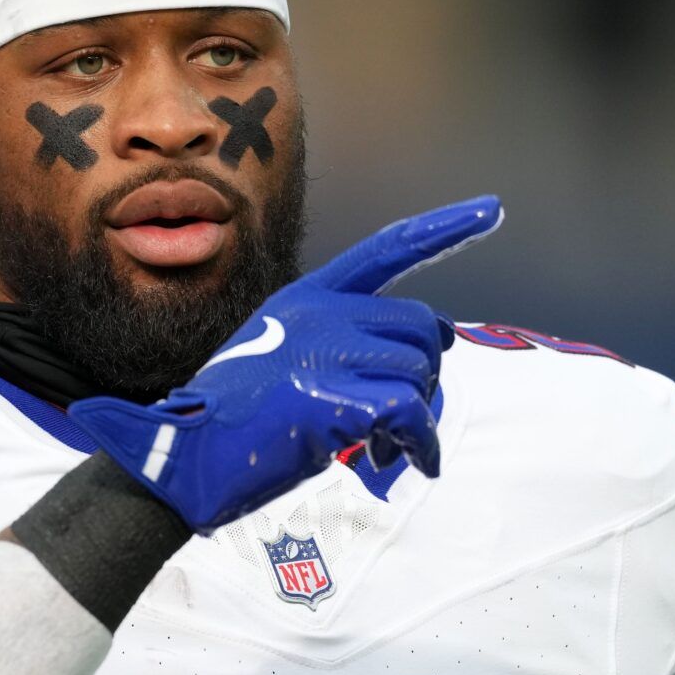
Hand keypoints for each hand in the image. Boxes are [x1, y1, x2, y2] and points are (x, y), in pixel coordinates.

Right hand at [68, 196, 503, 532]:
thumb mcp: (280, 357)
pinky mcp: (335, 399)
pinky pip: (412, 415)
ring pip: (419, 372)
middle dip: (422, 373)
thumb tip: (416, 362)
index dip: (444, 229)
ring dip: (415, 418)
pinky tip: (406, 463)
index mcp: (307, 297)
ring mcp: (327, 352)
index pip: (387, 250)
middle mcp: (321, 313)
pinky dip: (419, 446)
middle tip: (399, 417)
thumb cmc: (232, 419)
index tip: (491, 210)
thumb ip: (338, 344)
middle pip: (420, 327)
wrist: (183, 457)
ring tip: (379, 445)